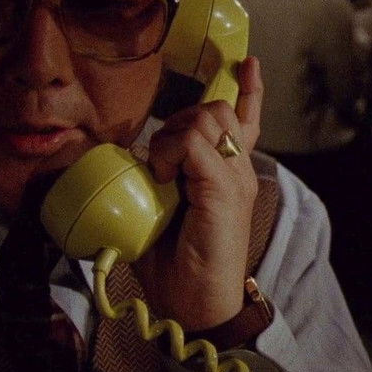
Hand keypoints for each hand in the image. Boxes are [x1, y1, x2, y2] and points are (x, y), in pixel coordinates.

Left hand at [133, 57, 264, 330]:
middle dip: (179, 120)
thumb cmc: (178, 269)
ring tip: (163, 173)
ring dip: (174, 135)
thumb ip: (154, 184)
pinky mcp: (224, 190)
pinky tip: (166, 178)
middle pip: (217, 109)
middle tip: (161, 162)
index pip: (246, 121)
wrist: (196, 307)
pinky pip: (196, 143)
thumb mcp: (160, 215)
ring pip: (207, 117)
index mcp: (230, 175)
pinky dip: (173, 152)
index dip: (249, 90)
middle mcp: (239, 171)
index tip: (247, 64)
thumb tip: (122, 164)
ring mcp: (235, 178)